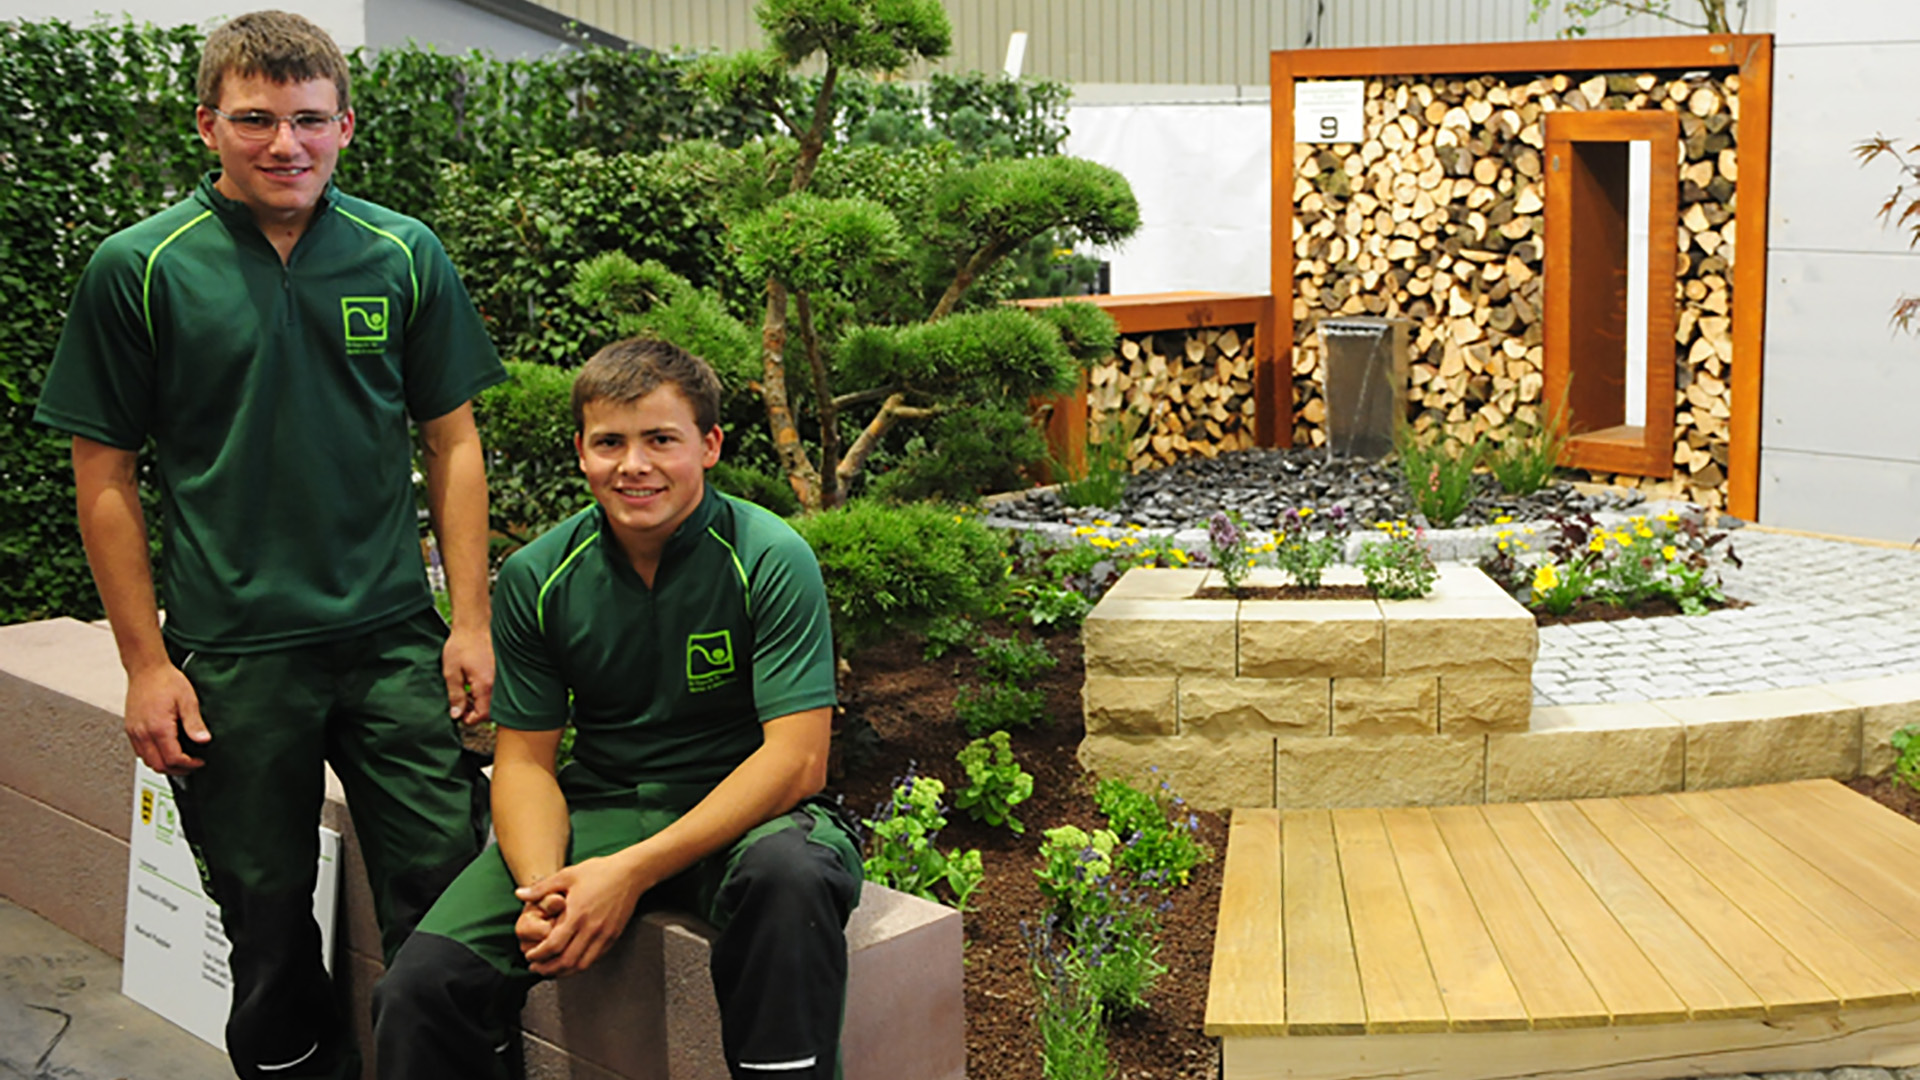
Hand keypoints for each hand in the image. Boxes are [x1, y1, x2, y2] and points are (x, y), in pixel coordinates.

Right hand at [125, 663, 207, 775]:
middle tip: (192, 765)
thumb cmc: (166, 680)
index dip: (189, 764)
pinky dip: (153, 757)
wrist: (146, 669)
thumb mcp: (188, 700)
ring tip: (181, 761)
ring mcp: (134, 732)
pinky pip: (140, 752)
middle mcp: (143, 733)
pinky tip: (165, 751)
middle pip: (158, 765)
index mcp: (158, 727)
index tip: (200, 761)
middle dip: (177, 770)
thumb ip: (194, 723)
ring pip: (147, 761)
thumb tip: (204, 740)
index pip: (173, 758)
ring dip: (164, 765)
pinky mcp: (130, 729)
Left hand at [441, 622, 493, 724]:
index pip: (483, 715)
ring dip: (482, 702)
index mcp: (485, 686)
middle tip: (462, 707)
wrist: (475, 624)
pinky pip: (498, 688)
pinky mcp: (503, 670)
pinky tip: (475, 684)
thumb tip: (456, 714)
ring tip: (467, 694)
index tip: (460, 716)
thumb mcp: (451, 673)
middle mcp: (498, 683)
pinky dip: (487, 691)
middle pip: (492, 710)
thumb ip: (455, 696)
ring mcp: (502, 676)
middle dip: (477, 712)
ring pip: (495, 700)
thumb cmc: (462, 645)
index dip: (470, 719)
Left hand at [513, 854, 646, 976]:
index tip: (529, 956)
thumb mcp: (567, 875)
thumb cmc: (599, 871)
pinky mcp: (613, 936)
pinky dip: (580, 965)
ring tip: (551, 970)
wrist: (630, 873)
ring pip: (582, 965)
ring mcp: (604, 934)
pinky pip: (595, 959)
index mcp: (577, 914)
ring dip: (564, 972)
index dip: (539, 955)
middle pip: (566, 961)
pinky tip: (571, 962)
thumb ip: (541, 888)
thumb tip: (518, 894)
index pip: (554, 945)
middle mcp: (591, 928)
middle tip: (536, 968)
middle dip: (548, 969)